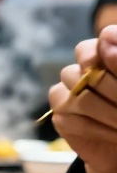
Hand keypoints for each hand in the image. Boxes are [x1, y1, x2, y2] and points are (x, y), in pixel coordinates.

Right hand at [51, 26, 116, 172]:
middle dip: (112, 89)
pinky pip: (70, 119)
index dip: (105, 57)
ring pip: (76, 95)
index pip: (94, 45)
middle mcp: (83, 70)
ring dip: (106, 111)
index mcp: (104, 54)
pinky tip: (114, 134)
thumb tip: (106, 38)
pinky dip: (96, 128)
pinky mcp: (61, 117)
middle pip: (83, 70)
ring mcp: (68, 93)